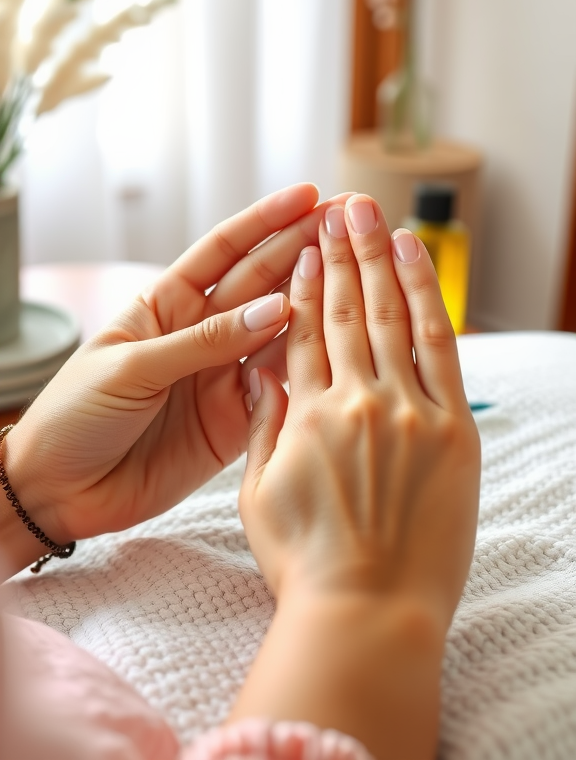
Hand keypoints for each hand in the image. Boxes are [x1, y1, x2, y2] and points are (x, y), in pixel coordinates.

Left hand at [3, 184, 348, 558]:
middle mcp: (202, 333)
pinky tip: (340, 345)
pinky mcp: (235, 420)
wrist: (59, 492)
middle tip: (351, 225)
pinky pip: (279, 388)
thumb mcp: (131, 367)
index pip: (224, 251)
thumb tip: (273, 308)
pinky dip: (308, 368)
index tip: (308, 197)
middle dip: (306, 249)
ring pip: (279, 332)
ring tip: (361, 274)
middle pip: (262, 282)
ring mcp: (221, 375)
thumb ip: (203, 342)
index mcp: (167, 304)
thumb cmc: (75, 416)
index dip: (266, 222)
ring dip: (318, 303)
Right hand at [240, 194, 480, 630]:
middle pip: (343, 311)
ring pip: (388, 316)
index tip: (302, 248)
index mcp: (305, 418)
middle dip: (339, 253)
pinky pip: (438, 346)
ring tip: (371, 214)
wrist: (370, 614)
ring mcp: (407, 411)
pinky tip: (412, 258)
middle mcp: (355, 402)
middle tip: (337, 208)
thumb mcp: (258, 495)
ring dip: (377, 259)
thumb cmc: (308, 565)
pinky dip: (423, 296)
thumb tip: (263, 373)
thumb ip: (263, 427)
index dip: (300, 285)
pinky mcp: (452, 427)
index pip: (300, 332)